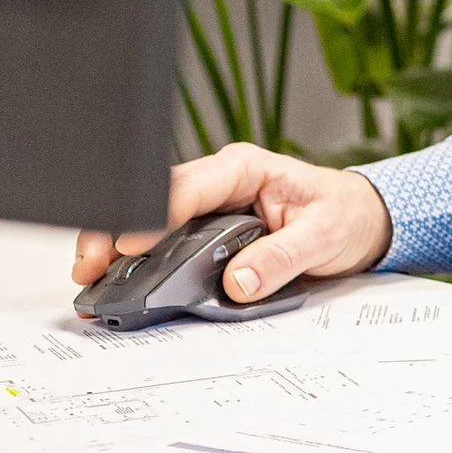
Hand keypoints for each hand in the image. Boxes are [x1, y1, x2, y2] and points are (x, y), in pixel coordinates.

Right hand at [71, 143, 392, 306]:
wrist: (361, 220)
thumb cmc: (344, 215)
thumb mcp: (324, 235)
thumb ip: (283, 257)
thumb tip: (240, 281)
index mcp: (245, 169)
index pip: (188, 186)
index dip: (154, 215)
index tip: (130, 245)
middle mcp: (219, 183)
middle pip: (152, 201)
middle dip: (116, 232)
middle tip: (90, 267)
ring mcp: (207, 208)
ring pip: (148, 222)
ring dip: (116, 249)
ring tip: (91, 280)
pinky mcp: (204, 233)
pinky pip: (162, 244)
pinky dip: (135, 263)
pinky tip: (116, 282)